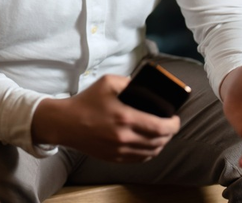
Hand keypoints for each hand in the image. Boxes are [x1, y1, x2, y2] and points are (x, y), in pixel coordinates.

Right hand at [31, 74, 180, 162]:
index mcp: (125, 118)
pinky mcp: (114, 158)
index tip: (175, 118)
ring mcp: (119, 151)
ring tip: (162, 134)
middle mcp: (124, 138)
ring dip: (161, 143)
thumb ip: (129, 82)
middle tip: (171, 124)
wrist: (65, 122)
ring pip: (151, 152)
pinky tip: (150, 144)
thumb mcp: (107, 82)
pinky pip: (139, 159)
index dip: (173, 124)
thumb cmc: (86, 101)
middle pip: (159, 141)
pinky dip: (149, 152)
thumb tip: (146, 87)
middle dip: (170, 133)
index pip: (160, 127)